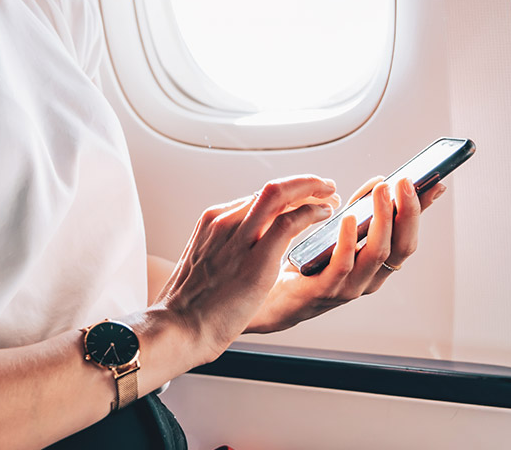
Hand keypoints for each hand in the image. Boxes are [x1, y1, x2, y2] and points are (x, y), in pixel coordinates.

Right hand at [154, 176, 337, 362]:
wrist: (179, 327)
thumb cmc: (191, 305)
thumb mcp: (204, 262)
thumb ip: (225, 248)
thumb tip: (246, 251)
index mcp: (213, 221)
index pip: (257, 197)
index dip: (286, 195)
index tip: (302, 199)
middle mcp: (225, 221)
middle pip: (272, 188)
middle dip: (304, 183)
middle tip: (325, 187)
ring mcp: (240, 238)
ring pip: (281, 195)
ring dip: (312, 191)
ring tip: (330, 198)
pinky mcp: (256, 259)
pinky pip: (290, 222)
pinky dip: (311, 213)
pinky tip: (323, 216)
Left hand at [243, 175, 447, 334]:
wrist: (271, 296)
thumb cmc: (309, 263)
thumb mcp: (340, 231)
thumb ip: (361, 210)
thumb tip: (382, 183)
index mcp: (378, 266)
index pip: (409, 237)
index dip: (423, 212)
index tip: (434, 183)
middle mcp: (370, 279)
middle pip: (402, 247)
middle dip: (408, 212)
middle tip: (404, 182)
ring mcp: (350, 286)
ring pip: (379, 254)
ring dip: (383, 219)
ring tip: (382, 191)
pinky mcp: (325, 290)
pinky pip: (343, 265)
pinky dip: (349, 239)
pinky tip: (347, 217)